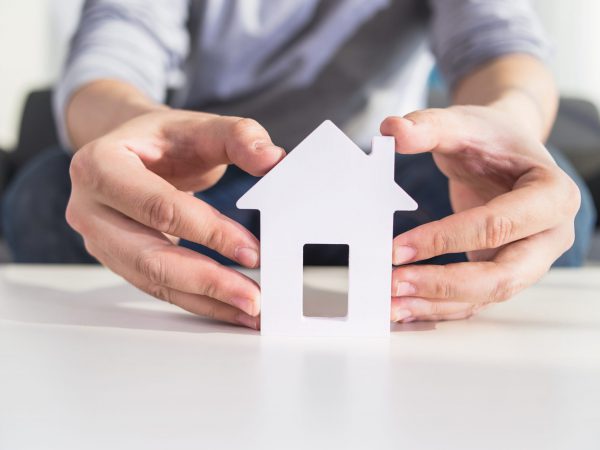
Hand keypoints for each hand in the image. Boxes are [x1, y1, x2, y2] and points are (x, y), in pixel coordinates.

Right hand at [66, 110, 284, 328]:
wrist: (132, 149)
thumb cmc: (163, 139)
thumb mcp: (199, 125)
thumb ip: (239, 136)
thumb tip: (272, 159)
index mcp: (100, 166)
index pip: (160, 208)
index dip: (208, 232)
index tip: (252, 252)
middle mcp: (89, 208)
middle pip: (150, 257)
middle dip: (207, 282)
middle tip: (253, 299)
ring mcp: (99, 239)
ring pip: (153, 281)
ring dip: (204, 300)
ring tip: (248, 310)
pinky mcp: (117, 259)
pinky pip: (157, 286)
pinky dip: (195, 299)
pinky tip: (227, 306)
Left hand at [381, 106, 579, 322]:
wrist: (506, 151)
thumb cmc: (492, 137)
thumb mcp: (463, 124)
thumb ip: (429, 127)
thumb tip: (392, 130)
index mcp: (553, 195)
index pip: (497, 226)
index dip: (445, 240)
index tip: (396, 249)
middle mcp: (550, 236)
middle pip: (502, 276)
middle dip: (443, 285)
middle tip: (393, 285)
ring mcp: (530, 259)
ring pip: (486, 296)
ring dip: (437, 303)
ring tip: (390, 305)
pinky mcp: (505, 271)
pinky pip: (475, 298)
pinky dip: (440, 305)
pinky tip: (405, 307)